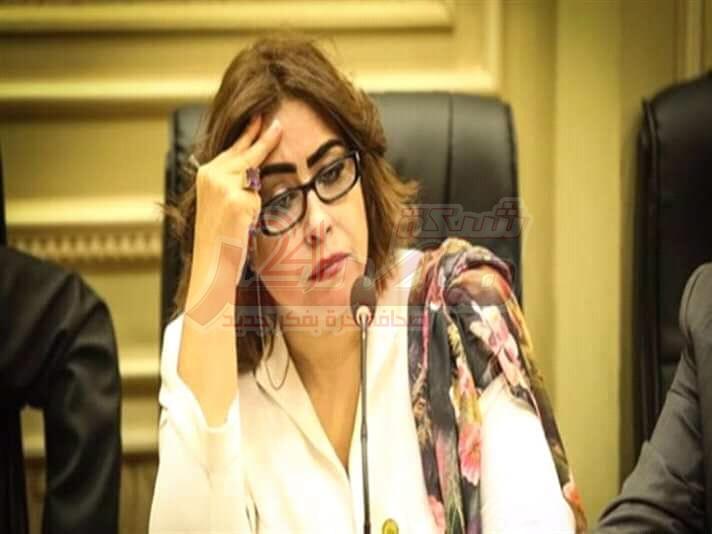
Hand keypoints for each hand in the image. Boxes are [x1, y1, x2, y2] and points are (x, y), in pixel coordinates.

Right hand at [186, 115, 282, 309]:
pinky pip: (259, 198)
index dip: (248, 134)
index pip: (232, 149)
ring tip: (253, 193)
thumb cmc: (219, 237)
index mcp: (207, 174)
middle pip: (246, 152)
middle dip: (263, 137)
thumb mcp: (221, 203)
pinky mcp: (239, 200)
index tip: (260, 119)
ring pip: (255, 176)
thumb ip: (233, 183)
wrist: (211, 263)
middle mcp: (213, 175)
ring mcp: (225, 186)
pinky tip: (243, 224)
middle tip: (277, 121)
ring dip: (256, 192)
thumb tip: (254, 170)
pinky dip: (257, 211)